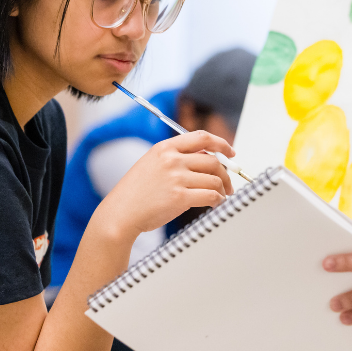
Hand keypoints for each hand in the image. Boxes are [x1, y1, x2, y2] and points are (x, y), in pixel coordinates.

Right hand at [95, 131, 234, 238]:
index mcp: (164, 148)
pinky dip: (218, 200)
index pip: (201, 137)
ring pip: (214, 179)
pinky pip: (210, 196)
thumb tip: (207, 158)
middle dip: (225, 173)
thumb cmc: (135, 193)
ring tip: (221, 196)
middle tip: (228, 184)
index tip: (230, 152)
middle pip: (212, 160)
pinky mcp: (180, 197)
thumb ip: (176, 158)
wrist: (121, 213)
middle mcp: (171, 160)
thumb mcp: (152, 164)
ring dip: (222, 189)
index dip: (221, 143)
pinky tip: (215, 204)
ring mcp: (176, 178)